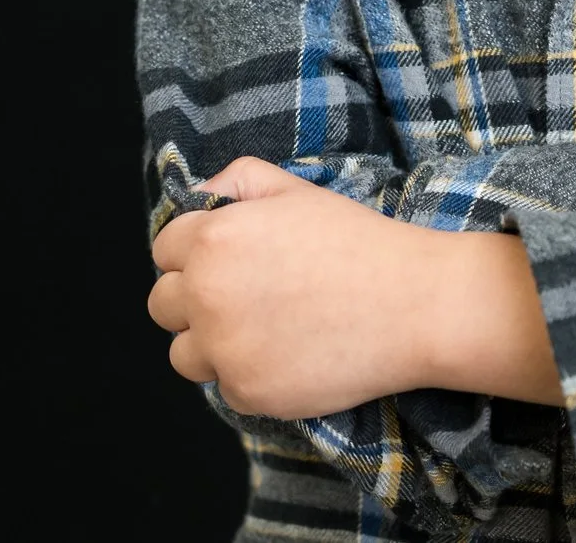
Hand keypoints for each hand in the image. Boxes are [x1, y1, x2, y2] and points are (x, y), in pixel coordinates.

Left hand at [147, 157, 430, 417]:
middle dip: (194, 300)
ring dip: (210, 344)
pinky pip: (226, 387)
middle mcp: (206, 296)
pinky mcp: (248, 394)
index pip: (164, 251)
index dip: (196, 254)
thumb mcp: (293, 189)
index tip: (229, 263)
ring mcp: (225, 350)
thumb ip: (233, 182)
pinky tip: (291, 354)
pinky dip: (251, 376)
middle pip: (162, 306)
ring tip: (263, 330)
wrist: (413, 304)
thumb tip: (197, 201)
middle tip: (245, 297)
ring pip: (184, 354)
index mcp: (212, 241)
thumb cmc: (356, 242)